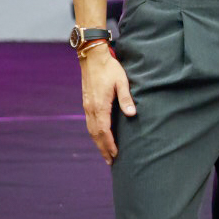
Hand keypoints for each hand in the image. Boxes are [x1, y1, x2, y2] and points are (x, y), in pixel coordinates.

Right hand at [80, 44, 134, 162]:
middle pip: (95, 134)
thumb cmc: (110, 68)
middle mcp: (91, 108)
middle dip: (103, 148)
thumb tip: (132, 114)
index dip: (109, 144)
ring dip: (97, 142)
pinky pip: (89, 123)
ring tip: (105, 153)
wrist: (92, 57)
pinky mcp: (86, 102)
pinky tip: (99, 136)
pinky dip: (94, 133)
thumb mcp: (122, 81)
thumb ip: (126, 98)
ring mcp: (87, 106)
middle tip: (110, 161)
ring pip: (90, 129)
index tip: (115, 155)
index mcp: (100, 105)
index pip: (104, 131)